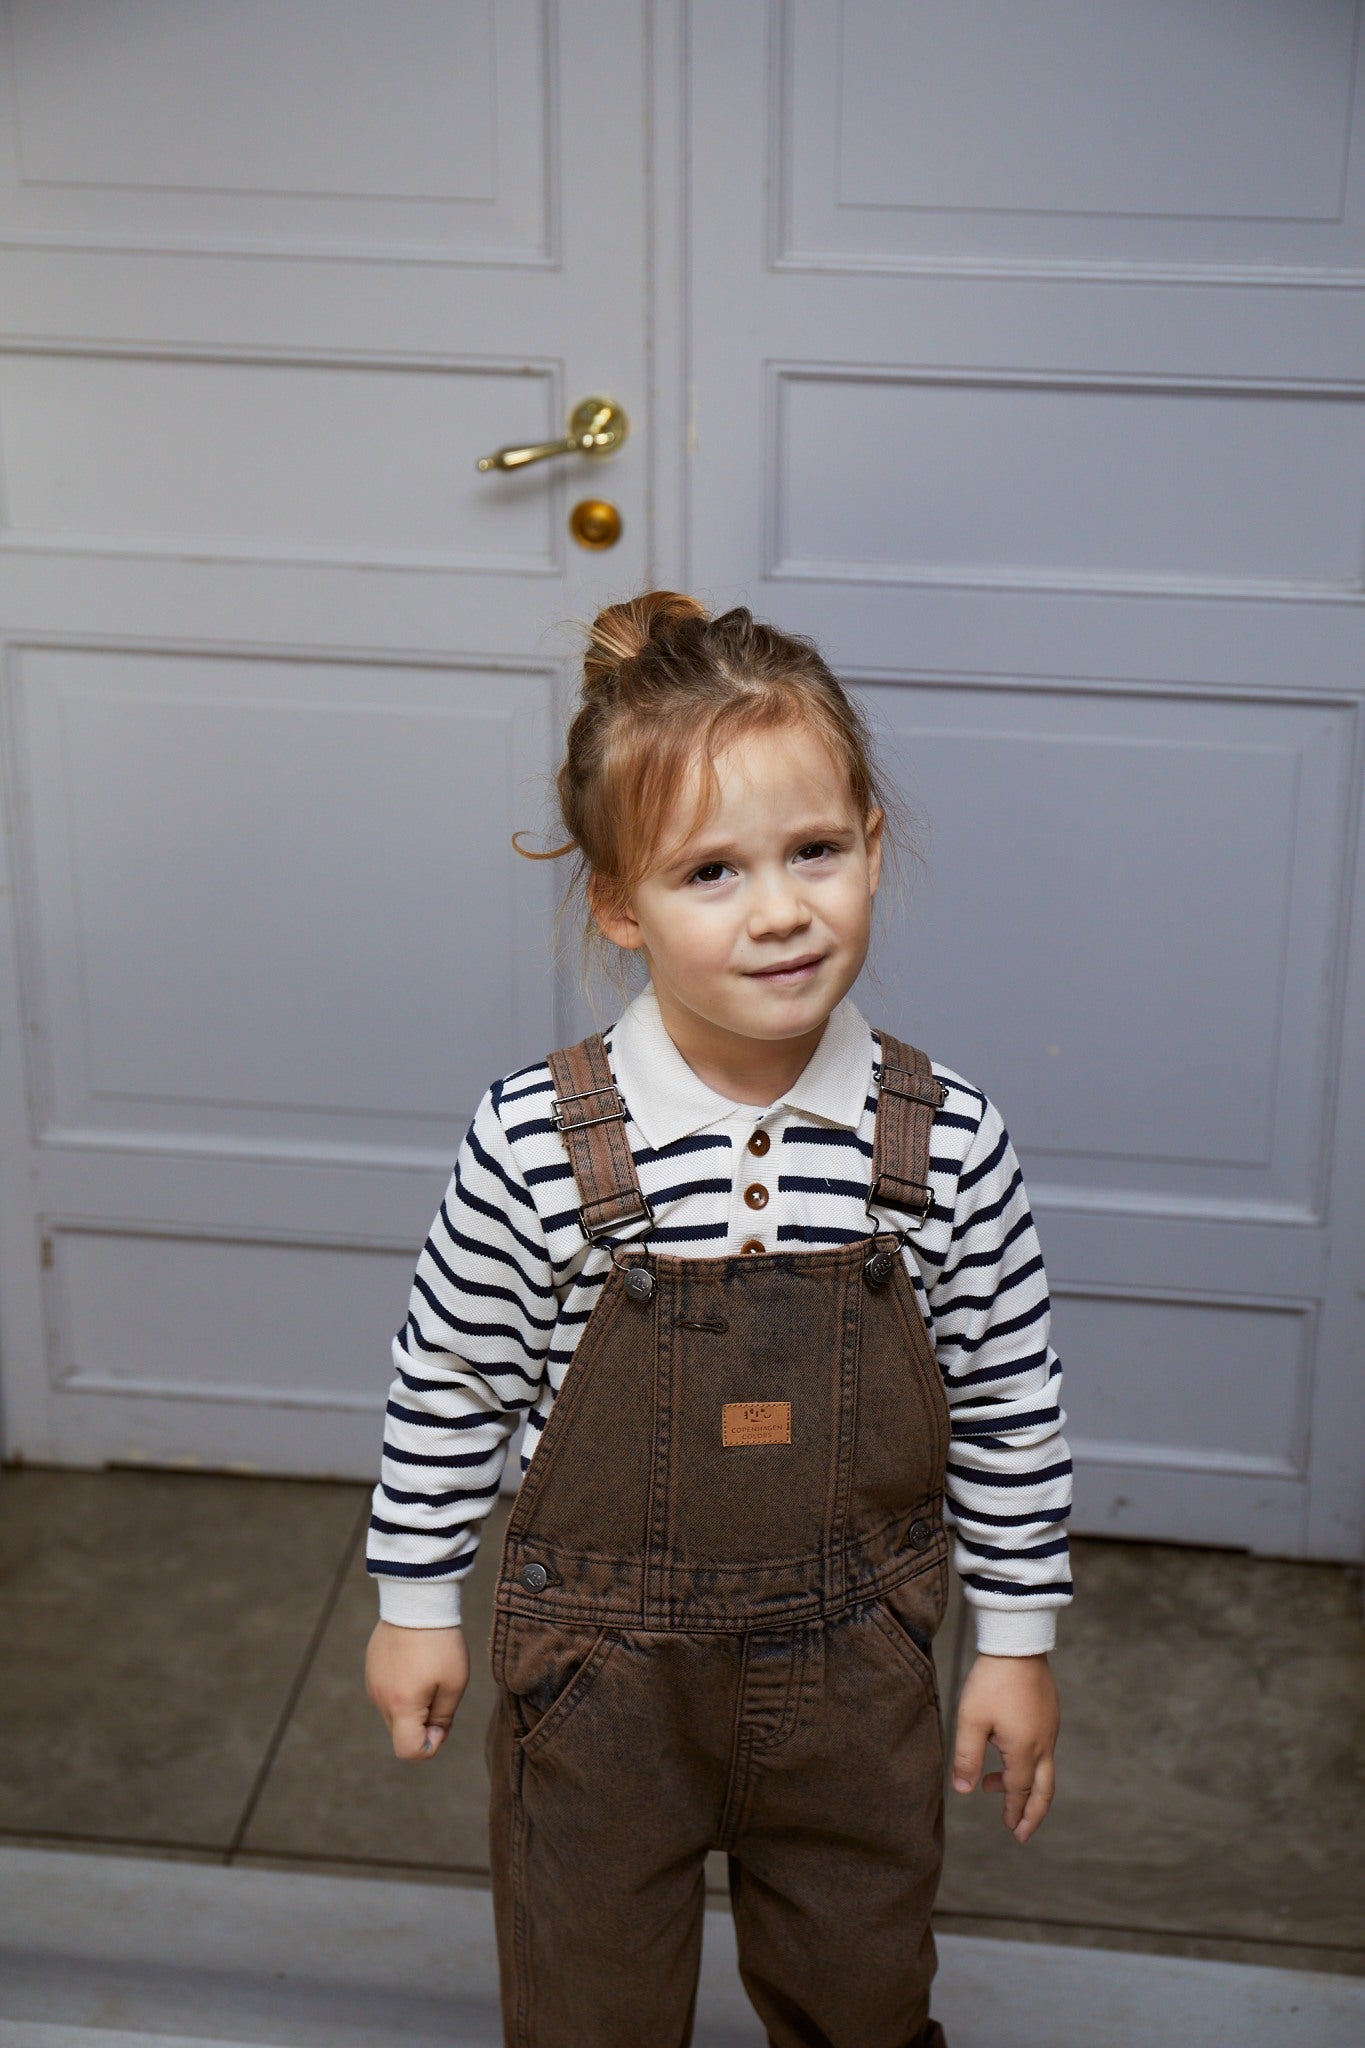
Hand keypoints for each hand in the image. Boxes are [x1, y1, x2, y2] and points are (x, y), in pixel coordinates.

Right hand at [365, 1619, 468, 1761]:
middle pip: (402, 1732)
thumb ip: (444, 1718)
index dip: (429, 1746)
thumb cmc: (440, 1643)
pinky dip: (402, 1688)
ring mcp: (372, 1683)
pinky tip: (415, 1662)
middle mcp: (380, 1699)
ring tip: (428, 1670)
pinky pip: (387, 1692)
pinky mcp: (371, 1669)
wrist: (416, 1601)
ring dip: (412, 1704)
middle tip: (441, 1691)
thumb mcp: (454, 1682)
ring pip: (395, 1712)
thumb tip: (433, 1737)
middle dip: (423, 1723)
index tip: (442, 1722)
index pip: (408, 1750)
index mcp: (401, 1706)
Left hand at [952, 1651, 1058, 1843]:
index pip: (1019, 1791)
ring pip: (1045, 1769)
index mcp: (1025, 1750)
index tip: (1011, 1830)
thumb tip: (963, 1791)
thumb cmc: (992, 1681)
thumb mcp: (971, 1720)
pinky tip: (1008, 1753)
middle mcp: (1044, 1744)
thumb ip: (966, 1758)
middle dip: (1033, 1814)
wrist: (1018, 1642)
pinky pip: (1044, 1750)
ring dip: (1027, 1786)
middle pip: (1044, 1790)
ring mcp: (1050, 1728)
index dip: (1013, 1811)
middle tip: (1023, 1834)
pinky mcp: (1050, 1714)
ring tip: (997, 1787)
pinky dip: (1030, 1764)